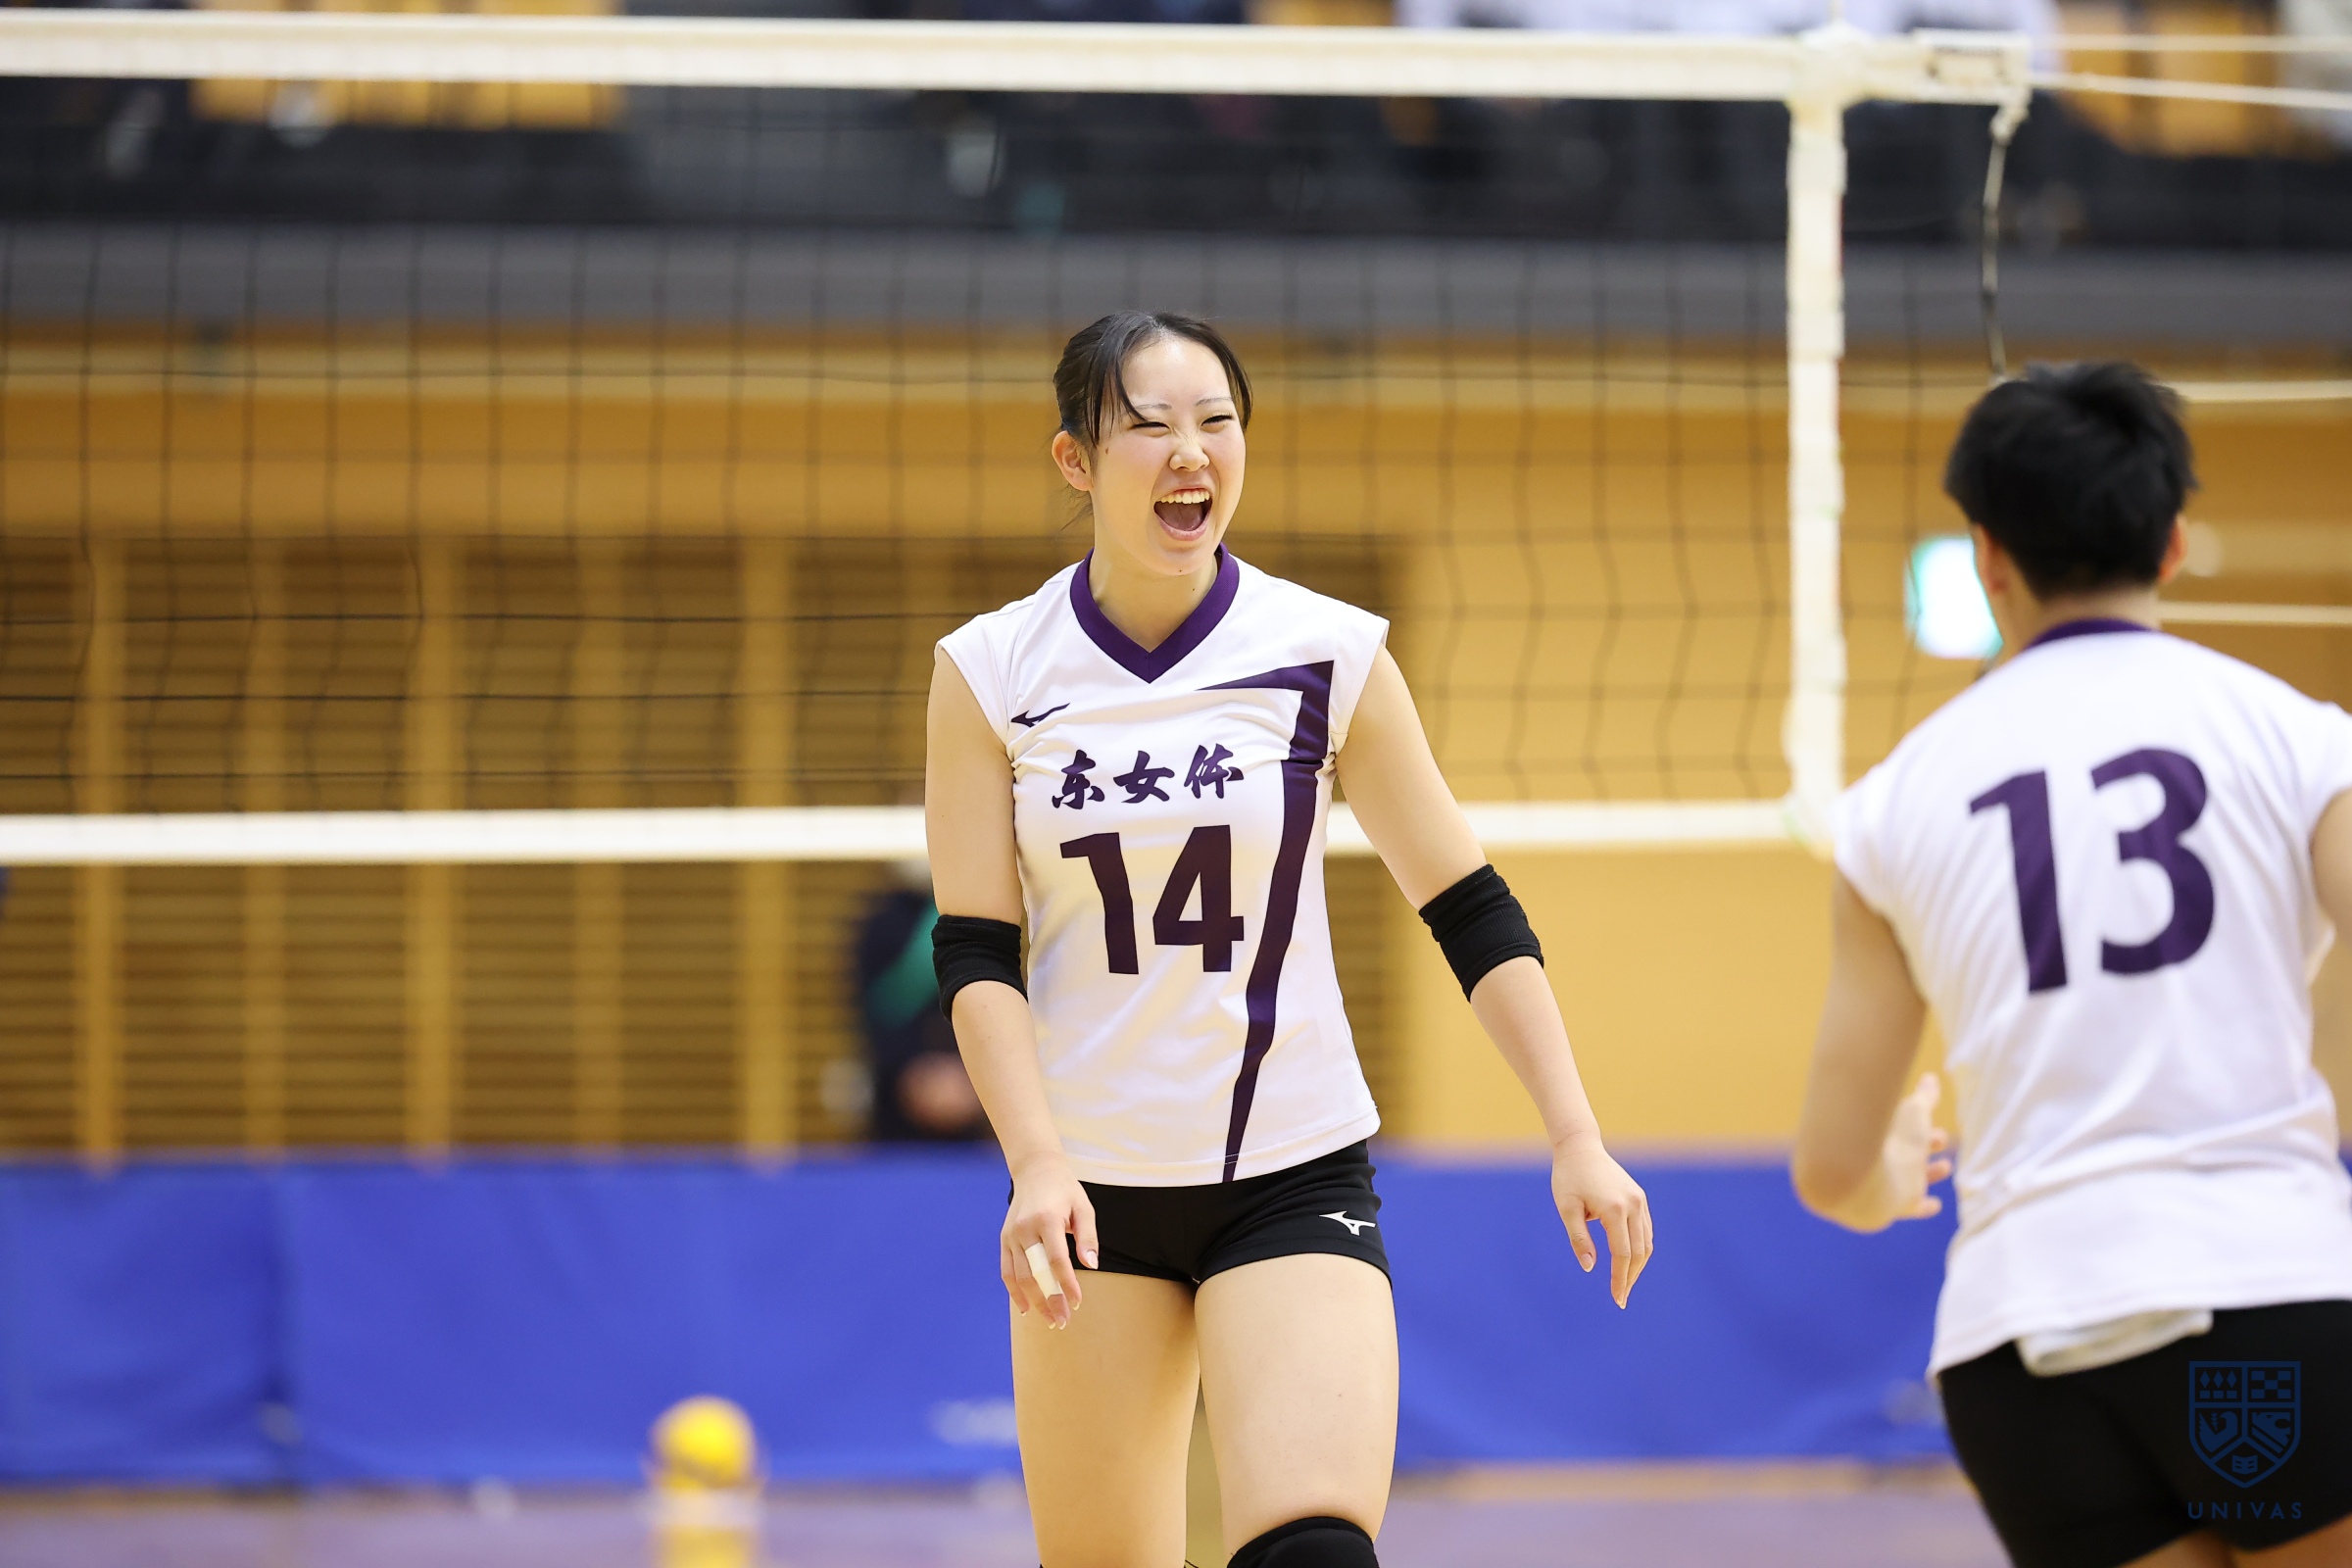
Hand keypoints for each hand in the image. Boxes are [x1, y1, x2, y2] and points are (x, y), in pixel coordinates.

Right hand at [1002, 1151, 1097, 1328]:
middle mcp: (1025, 1228)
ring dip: (1034, 1301)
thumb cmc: (1064, 1190)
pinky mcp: (1004, 1239)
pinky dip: (1014, 1291)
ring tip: (1049, 1319)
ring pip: (1020, 1276)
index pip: (1057, 1259)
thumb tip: (1091, 1265)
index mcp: (1046, 1219)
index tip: (1077, 1303)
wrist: (1035, 1170)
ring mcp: (1011, 1235)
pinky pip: (1006, 1270)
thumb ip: (1087, 1237)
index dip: (1067, 1284)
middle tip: (1063, 1320)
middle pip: (1036, 1273)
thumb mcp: (1084, 1207)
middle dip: (1049, 1299)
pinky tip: (1025, 1308)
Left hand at [1551, 1131, 1652, 1307]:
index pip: (1623, 1254)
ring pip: (1647, 1242)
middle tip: (1621, 1298)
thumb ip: (1579, 1238)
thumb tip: (1590, 1268)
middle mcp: (1633, 1205)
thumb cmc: (1568, 1178)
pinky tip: (1629, 1261)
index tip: (1617, 1299)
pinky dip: (1641, 1249)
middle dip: (1630, 1277)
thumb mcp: (1567, 1209)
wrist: (1580, 1148)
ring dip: (1638, 1266)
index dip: (1620, 1279)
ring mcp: (1639, 1201)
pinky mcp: (1639, 1198)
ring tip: (1625, 1284)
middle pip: (1639, 1252)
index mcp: (1614, 1209)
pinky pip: (1646, 1230)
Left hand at [1880, 1073, 1953, 1224]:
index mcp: (1882, 1133)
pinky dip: (1924, 1206)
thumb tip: (1930, 1078)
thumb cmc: (1888, 1140)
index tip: (1934, 1124)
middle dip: (1924, 1144)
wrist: (1862, 1180)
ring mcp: (1887, 1183)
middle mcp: (1881, 1159)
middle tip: (1941, 1139)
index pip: (1900, 1128)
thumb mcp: (1912, 1113)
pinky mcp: (1895, 1206)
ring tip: (1945, 1166)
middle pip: (1904, 1151)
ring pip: (1909, 1178)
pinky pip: (1911, 1207)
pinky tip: (1934, 1204)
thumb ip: (1924, 1098)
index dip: (1918, 1124)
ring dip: (1929, 1172)